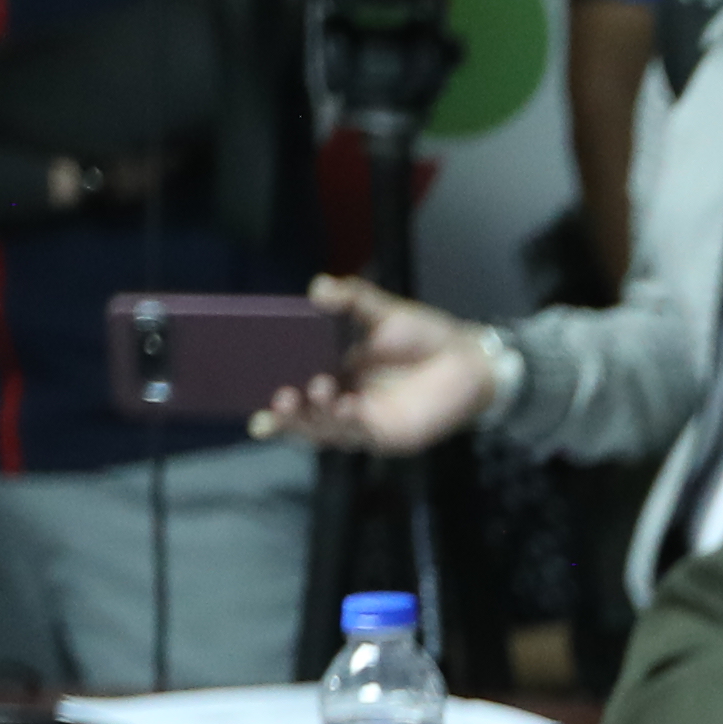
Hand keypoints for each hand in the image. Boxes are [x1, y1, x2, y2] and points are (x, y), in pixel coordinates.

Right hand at [257, 274, 505, 453]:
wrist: (468, 359)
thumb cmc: (424, 336)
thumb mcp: (383, 311)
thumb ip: (351, 299)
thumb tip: (317, 287)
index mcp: (332, 374)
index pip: (294, 395)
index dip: (272, 407)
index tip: (254, 408)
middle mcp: (342, 403)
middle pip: (304, 419)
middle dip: (288, 413)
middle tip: (282, 395)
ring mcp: (363, 422)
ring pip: (328, 430)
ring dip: (316, 416)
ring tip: (315, 389)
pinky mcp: (387, 435)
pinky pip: (359, 434)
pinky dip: (348, 422)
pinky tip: (346, 405)